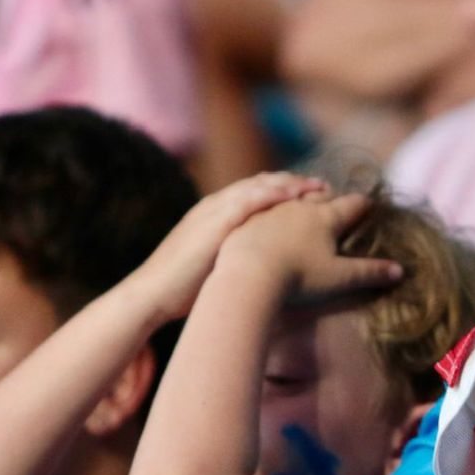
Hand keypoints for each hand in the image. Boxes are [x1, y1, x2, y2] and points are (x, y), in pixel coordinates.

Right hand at [129, 173, 329, 321]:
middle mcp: (215, 206)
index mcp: (214, 214)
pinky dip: (275, 194)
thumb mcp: (214, 264)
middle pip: (261, 183)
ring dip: (291, 183)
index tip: (309, 193)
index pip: (254, 192)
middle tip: (322, 184)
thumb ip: (234, 257)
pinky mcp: (216, 222)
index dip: (283, 190)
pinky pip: (251, 199)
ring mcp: (214, 211)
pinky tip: (296, 195)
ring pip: (259, 186)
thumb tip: (258, 267)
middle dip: (293, 181)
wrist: (151, 294)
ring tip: (318, 186)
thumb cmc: (181, 289)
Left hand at [216, 192, 402, 303]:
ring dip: (301, 195)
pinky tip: (268, 212)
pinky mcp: (247, 219)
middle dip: (332, 196)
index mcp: (326, 218)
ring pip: (292, 196)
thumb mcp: (340, 278)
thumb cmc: (299, 277)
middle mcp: (300, 206)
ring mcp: (272, 210)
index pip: (352, 205)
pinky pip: (263, 206)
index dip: (364, 204)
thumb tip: (400, 271)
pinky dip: (272, 206)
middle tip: (336, 197)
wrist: (248, 275)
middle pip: (322, 196)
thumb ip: (371, 272)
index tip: (371, 203)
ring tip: (305, 194)